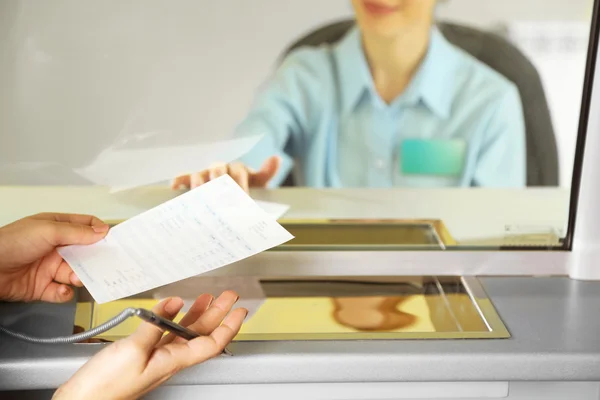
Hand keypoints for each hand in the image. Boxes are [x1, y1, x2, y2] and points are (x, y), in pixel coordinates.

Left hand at [0, 213, 108, 301]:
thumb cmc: (12, 242)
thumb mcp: (48, 231)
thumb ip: (77, 232)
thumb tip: (103, 231)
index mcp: (56, 227)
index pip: (85, 226)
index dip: (100, 232)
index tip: (114, 240)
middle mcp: (55, 247)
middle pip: (84, 253)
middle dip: (95, 259)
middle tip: (106, 264)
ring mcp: (50, 267)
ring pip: (76, 273)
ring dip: (79, 277)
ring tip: (75, 278)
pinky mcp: (43, 287)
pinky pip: (61, 292)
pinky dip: (64, 293)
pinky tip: (60, 290)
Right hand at [53, 292, 246, 399]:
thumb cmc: (106, 386)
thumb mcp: (133, 350)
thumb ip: (155, 325)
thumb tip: (173, 303)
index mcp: (174, 360)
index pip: (212, 343)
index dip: (229, 326)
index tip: (240, 310)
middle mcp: (170, 359)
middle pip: (203, 334)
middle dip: (219, 313)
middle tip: (230, 296)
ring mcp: (158, 357)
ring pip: (186, 332)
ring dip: (200, 314)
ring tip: (209, 298)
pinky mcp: (143, 354)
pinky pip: (167, 333)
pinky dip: (175, 318)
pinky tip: (174, 308)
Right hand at [171, 155, 280, 191]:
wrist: (234, 187)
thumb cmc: (246, 186)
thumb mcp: (258, 181)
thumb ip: (266, 172)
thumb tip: (277, 157)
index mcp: (237, 169)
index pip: (239, 172)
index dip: (241, 183)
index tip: (243, 197)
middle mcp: (220, 169)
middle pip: (218, 170)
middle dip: (219, 180)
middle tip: (219, 192)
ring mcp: (206, 174)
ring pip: (200, 174)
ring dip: (199, 181)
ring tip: (198, 191)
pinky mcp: (193, 180)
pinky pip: (185, 177)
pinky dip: (179, 180)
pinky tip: (175, 187)